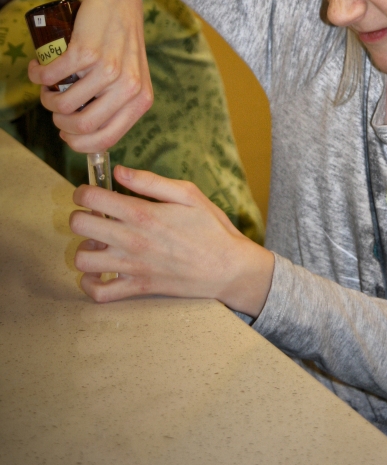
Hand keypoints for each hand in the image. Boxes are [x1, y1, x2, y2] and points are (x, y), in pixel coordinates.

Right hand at [28, 0, 152, 152]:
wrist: (121, 0)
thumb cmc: (122, 42)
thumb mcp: (132, 78)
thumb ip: (118, 105)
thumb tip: (86, 135)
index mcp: (140, 100)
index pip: (106, 140)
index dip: (79, 143)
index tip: (66, 133)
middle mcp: (128, 88)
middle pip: (81, 127)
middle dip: (59, 121)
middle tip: (55, 106)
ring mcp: (108, 70)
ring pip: (63, 104)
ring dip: (46, 98)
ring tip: (47, 85)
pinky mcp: (87, 52)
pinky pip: (51, 76)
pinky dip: (37, 75)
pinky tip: (38, 68)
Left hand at [71, 166, 274, 315]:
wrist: (229, 267)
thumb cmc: (211, 228)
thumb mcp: (188, 194)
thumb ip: (150, 181)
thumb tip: (119, 171)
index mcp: (142, 213)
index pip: (91, 198)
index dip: (84, 191)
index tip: (92, 193)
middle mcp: (131, 240)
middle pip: (79, 225)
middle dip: (81, 215)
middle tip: (96, 216)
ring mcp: (132, 266)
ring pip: (82, 260)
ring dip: (85, 248)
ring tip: (100, 242)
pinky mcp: (138, 287)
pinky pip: (100, 293)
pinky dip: (91, 284)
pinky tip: (101, 271)